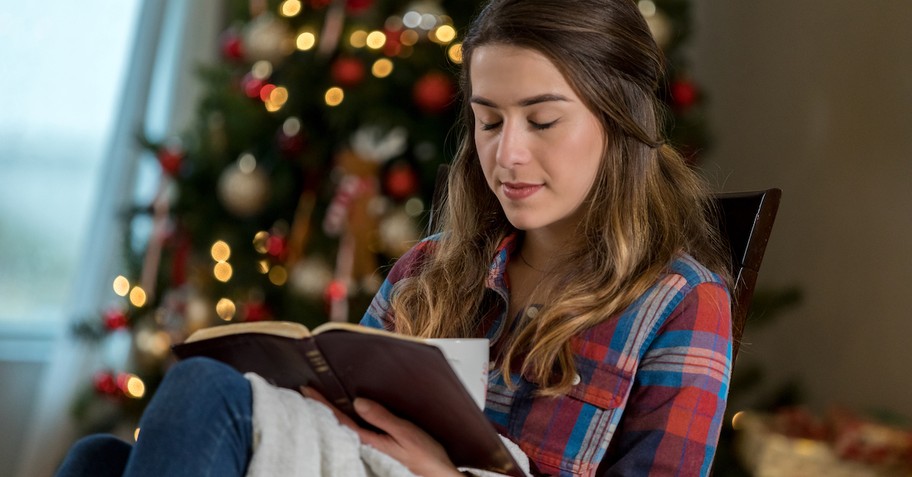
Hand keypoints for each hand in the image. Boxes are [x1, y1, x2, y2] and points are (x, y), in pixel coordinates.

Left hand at [301, 387, 461, 476]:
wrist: (438, 475)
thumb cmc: (425, 456)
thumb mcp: (404, 432)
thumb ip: (381, 418)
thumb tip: (358, 403)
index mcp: (369, 440)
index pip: (339, 419)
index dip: (322, 403)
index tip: (307, 390)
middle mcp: (366, 445)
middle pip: (338, 423)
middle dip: (322, 407)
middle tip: (307, 393)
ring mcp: (372, 448)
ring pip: (346, 428)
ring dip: (334, 413)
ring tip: (321, 401)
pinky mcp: (379, 448)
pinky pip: (357, 431)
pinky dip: (347, 420)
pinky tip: (347, 416)